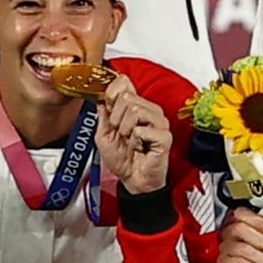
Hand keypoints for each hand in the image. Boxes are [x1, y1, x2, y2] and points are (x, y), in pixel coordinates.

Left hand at [94, 81, 174, 198]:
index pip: (123, 81)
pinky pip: (142, 130)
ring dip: (125, 130)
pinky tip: (139, 147)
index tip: (107, 109)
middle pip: (126, 97)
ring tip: (129, 140)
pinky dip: (135, 141)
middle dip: (116, 118)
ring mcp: (159, 122)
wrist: (132, 180)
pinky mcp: (164, 136)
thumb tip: (98, 96)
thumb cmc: (122, 159)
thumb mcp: (103, 134)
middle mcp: (149, 109)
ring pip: (135, 110)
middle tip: (120, 133)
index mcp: (135, 105)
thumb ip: (102, 114)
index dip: (111, 94)